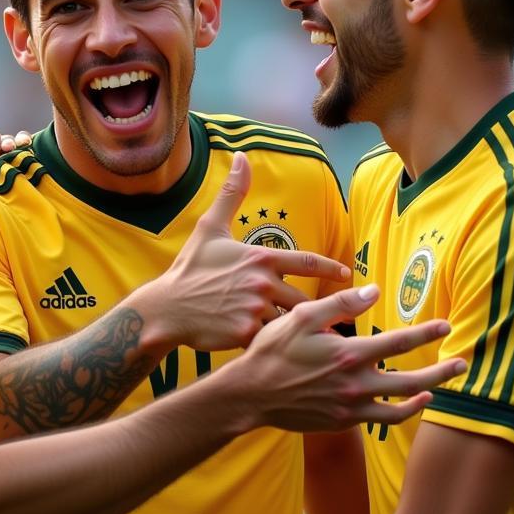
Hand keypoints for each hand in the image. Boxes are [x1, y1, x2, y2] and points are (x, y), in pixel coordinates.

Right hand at [135, 152, 350, 351]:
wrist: (167, 307)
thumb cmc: (189, 269)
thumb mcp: (210, 227)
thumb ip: (232, 193)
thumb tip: (242, 157)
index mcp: (260, 257)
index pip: (307, 262)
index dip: (331, 270)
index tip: (347, 277)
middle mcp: (262, 282)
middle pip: (305, 299)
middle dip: (320, 311)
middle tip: (338, 320)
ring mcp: (255, 309)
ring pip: (291, 324)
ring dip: (303, 333)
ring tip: (319, 344)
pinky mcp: (247, 334)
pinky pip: (273, 342)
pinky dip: (280, 348)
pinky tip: (289, 356)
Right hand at [233, 285, 465, 432]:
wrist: (251, 394)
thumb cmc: (272, 351)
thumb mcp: (301, 317)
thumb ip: (340, 304)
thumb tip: (374, 291)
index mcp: (348, 353)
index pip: (398, 342)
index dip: (426, 332)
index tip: (446, 325)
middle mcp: (356, 382)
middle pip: (411, 377)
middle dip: (441, 370)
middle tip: (463, 362)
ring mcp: (352, 405)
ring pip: (402, 401)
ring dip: (428, 390)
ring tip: (444, 383)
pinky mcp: (344, 420)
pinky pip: (384, 418)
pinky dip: (405, 411)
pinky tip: (416, 402)